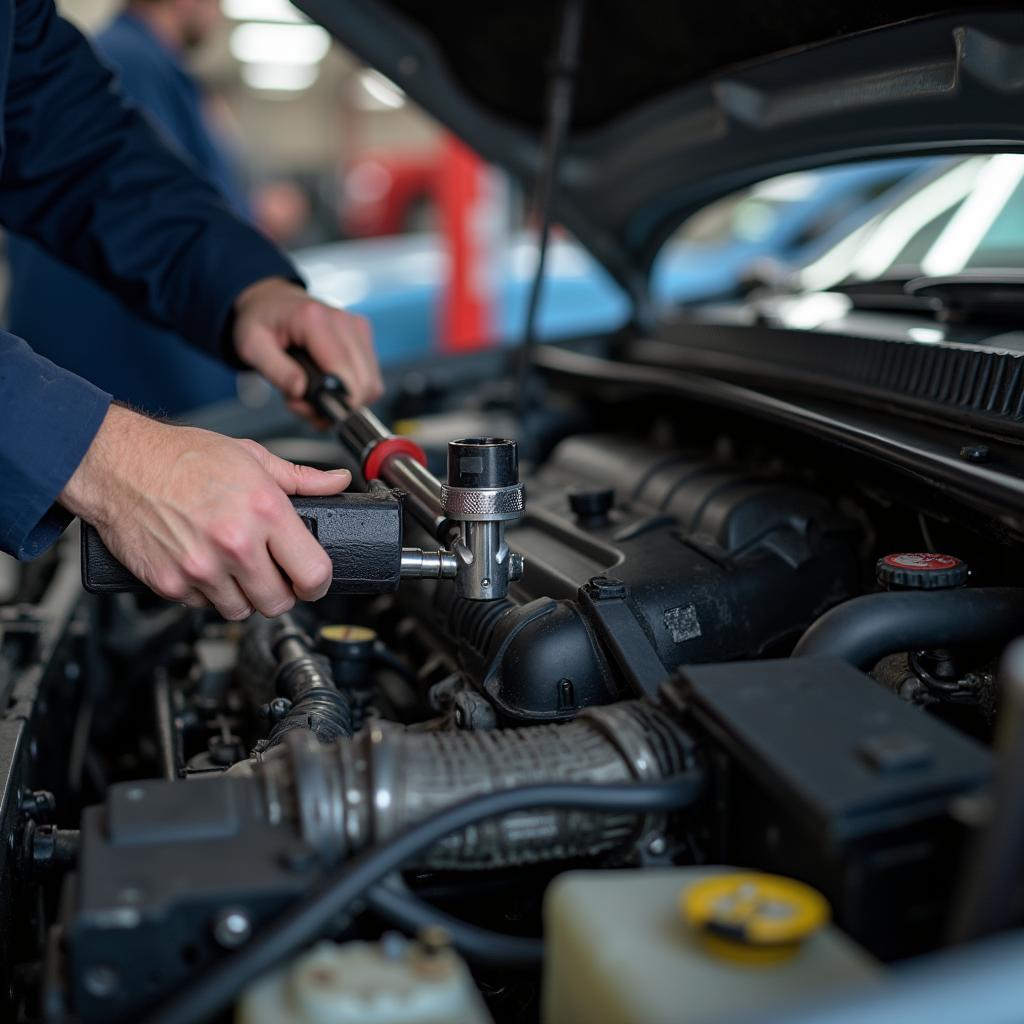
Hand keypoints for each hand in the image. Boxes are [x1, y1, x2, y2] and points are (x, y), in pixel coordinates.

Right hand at [60, 405, 349, 619]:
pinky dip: (207, 593)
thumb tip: (338, 482)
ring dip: (243, 595)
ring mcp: (202, 568)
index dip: (317, 582)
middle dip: (280, 591)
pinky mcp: (171, 584)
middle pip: (279, 603)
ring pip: (242, 611)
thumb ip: (301, 477)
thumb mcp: (252, 457)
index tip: (311, 578)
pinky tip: (203, 564)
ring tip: (233, 565)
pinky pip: (204, 607)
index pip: (314, 574)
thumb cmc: (182, 457)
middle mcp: (235, 543)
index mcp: (265, 511)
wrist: (119, 464)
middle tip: (271, 571)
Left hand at [233, 277, 382, 418]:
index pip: (343, 370)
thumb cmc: (261, 322)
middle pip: (363, 382)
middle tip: (306, 406)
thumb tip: (301, 392)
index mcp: (314, 319)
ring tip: (314, 396)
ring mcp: (357, 327)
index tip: (319, 414)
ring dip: (346, 401)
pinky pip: (370, 377)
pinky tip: (329, 387)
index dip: (338, 401)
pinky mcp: (364, 336)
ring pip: (372, 384)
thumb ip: (277, 371)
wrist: (273, 301)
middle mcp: (343, 320)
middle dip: (339, 406)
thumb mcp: (252, 347)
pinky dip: (352, 391)